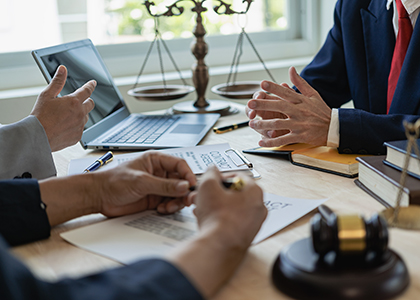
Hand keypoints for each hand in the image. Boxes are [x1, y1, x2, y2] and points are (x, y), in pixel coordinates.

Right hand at [30, 65, 95, 151]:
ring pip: (85, 117)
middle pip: (90, 104)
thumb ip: (57, 81)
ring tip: (65, 116)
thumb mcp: (47, 95)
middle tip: (77, 101)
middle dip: (86, 101)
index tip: (93, 83)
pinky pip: (80, 129)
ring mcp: (80, 126)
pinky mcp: (78, 136)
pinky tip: (64, 126)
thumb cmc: (40, 116)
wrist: (37, 136)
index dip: (90, 86)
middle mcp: (80, 114)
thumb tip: (63, 70)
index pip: (87, 91)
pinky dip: (75, 126)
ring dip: (80, 114)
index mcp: (74, 102)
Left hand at [93, 151, 196, 216]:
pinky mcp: (154, 199)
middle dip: (184, 191)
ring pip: (177, 193)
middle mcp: (159, 173)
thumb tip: (184, 186)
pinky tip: (162, 209)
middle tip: (185, 201)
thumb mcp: (141, 181)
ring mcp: (157, 186)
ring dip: (176, 201)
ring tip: (169, 207)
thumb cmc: (114, 181)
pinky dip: (169, 208)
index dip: (188, 174)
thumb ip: (164, 185)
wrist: (99, 197)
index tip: (191, 186)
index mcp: (156, 161)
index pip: (179, 165)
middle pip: (181, 180)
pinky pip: (169, 203)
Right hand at [167, 167, 265, 297]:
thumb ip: (211, 173)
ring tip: (200, 208)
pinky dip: (220, 218)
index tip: (210, 182)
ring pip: (232, 208)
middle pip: (234, 193)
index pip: (237, 176)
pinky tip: (206, 220)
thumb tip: (212, 170)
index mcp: (255, 191)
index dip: (220, 177)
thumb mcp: (208, 186)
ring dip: (215, 206)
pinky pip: (233, 221)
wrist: (219, 247)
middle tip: (202, 196)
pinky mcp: (246, 235)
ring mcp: (254, 223)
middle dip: (215, 193)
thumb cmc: (218, 218)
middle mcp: (259, 207)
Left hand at [246, 66, 331, 146]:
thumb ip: (300, 83)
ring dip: (264, 124)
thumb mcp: (313, 94)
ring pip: (278, 123)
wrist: (334, 128)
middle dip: (263, 105)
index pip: (285, 92)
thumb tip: (291, 69)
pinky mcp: (299, 136)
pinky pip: (283, 139)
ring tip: (252, 124)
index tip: (262, 84)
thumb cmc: (321, 111)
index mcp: (301, 100)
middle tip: (250, 103)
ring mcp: (299, 124)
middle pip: (279, 106)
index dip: (274, 88)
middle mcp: (299, 111)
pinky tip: (261, 141)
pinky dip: (271, 141)